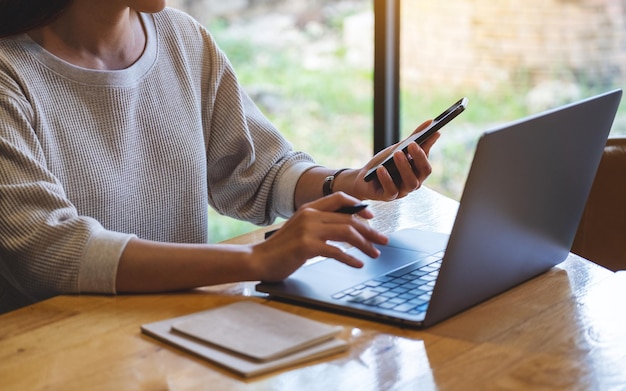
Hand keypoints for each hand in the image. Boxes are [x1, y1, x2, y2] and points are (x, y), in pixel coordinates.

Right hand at [249, 192, 387, 281]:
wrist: (259, 259)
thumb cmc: (281, 248)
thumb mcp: (300, 228)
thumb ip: (319, 223)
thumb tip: (346, 227)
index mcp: (309, 208)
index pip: (340, 198)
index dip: (359, 206)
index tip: (371, 217)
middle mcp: (310, 215)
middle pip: (349, 219)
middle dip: (370, 231)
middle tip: (383, 241)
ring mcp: (308, 230)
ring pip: (347, 233)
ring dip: (365, 244)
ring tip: (375, 254)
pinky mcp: (306, 246)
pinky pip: (336, 251)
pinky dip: (350, 259)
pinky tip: (358, 264)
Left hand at [348, 120, 439, 200]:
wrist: (364, 180)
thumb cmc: (384, 164)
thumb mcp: (397, 149)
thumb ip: (414, 139)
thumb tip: (430, 122)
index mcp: (418, 171)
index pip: (427, 160)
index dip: (429, 148)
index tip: (432, 133)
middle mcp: (414, 182)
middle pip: (423, 172)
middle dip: (419, 157)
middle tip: (412, 144)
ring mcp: (402, 191)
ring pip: (410, 182)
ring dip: (404, 167)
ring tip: (397, 153)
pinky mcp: (389, 197)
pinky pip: (391, 190)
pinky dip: (387, 178)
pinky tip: (381, 168)